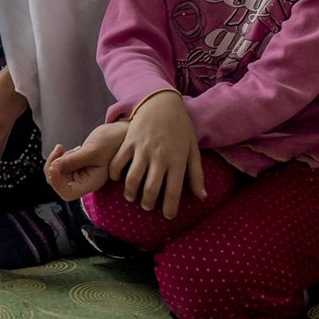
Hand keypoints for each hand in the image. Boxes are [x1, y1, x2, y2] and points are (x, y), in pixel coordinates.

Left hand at [44, 121, 128, 200]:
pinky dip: (57, 157)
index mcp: (91, 183)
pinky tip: (63, 148)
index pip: (67, 193)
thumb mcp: (93, 150)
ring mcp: (78, 174)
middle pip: (58, 183)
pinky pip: (58, 165)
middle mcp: (84, 181)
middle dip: (53, 167)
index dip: (57, 183)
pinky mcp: (75, 165)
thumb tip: (53, 168)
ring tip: (63, 148)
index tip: (53, 167)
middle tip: (59, 149)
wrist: (119, 134)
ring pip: (56, 174)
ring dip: (54, 160)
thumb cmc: (112, 142)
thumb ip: (73, 161)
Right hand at [107, 90, 204, 218]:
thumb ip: (196, 175)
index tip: (168, 216)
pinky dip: (116, 173)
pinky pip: (119, 161)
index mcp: (177, 161)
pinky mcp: (129, 141)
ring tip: (132, 197)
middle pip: (151, 189)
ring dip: (131, 192)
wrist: (162, 102)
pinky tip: (118, 178)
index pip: (174, 191)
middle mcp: (159, 157)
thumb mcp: (192, 150)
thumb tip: (202, 197)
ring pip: (133, 178)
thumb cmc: (180, 128)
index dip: (170, 208)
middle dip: (149, 203)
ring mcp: (142, 149)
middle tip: (148, 207)